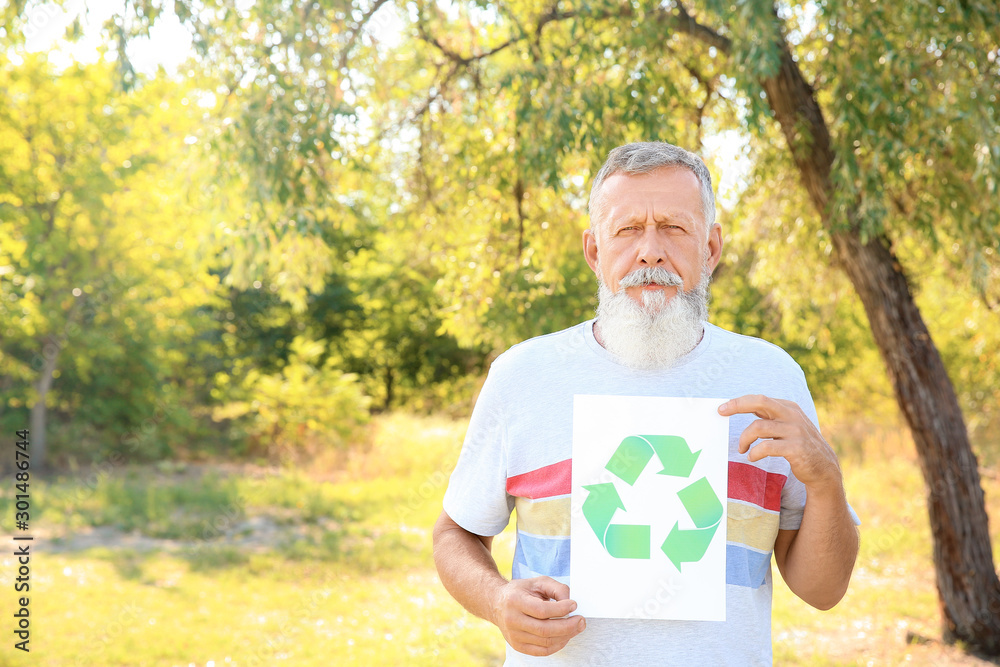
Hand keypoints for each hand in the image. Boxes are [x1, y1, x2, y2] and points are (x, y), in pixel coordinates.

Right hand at [491, 576, 585, 656]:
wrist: (497, 604)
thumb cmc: (521, 592)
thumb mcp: (538, 582)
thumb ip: (557, 588)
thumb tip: (570, 604)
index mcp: (515, 601)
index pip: (541, 610)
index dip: (560, 609)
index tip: (574, 605)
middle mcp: (512, 620)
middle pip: (544, 629)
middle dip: (568, 626)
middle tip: (581, 621)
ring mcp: (514, 636)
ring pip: (545, 642)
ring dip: (565, 636)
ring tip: (575, 627)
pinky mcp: (517, 646)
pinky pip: (542, 651)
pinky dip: (557, 645)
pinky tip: (565, 636)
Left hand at [718, 394, 842, 492]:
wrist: (824, 468)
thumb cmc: (799, 446)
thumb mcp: (786, 426)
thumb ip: (769, 417)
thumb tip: (743, 406)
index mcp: (789, 408)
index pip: (759, 399)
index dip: (739, 402)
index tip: (722, 408)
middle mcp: (792, 415)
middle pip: (760, 402)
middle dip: (737, 405)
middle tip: (722, 413)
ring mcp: (795, 431)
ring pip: (758, 427)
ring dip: (744, 439)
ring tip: (742, 449)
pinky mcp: (796, 448)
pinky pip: (767, 447)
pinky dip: (755, 452)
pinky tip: (752, 457)